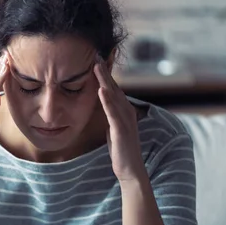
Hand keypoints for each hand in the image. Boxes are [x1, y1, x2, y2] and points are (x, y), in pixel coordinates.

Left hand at [94, 55, 146, 182]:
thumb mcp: (114, 128)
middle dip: (105, 71)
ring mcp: (125, 120)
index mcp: (124, 111)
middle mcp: (127, 111)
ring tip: (97, 65)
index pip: (113, 89)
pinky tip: (101, 90)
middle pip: (114, 87)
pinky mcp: (122, 130)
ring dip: (105, 80)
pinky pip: (113, 112)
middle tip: (96, 54)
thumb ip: (110, 114)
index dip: (104, 75)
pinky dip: (107, 100)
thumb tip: (104, 103)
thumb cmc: (121, 150)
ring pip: (114, 96)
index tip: (95, 60)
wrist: (130, 170)